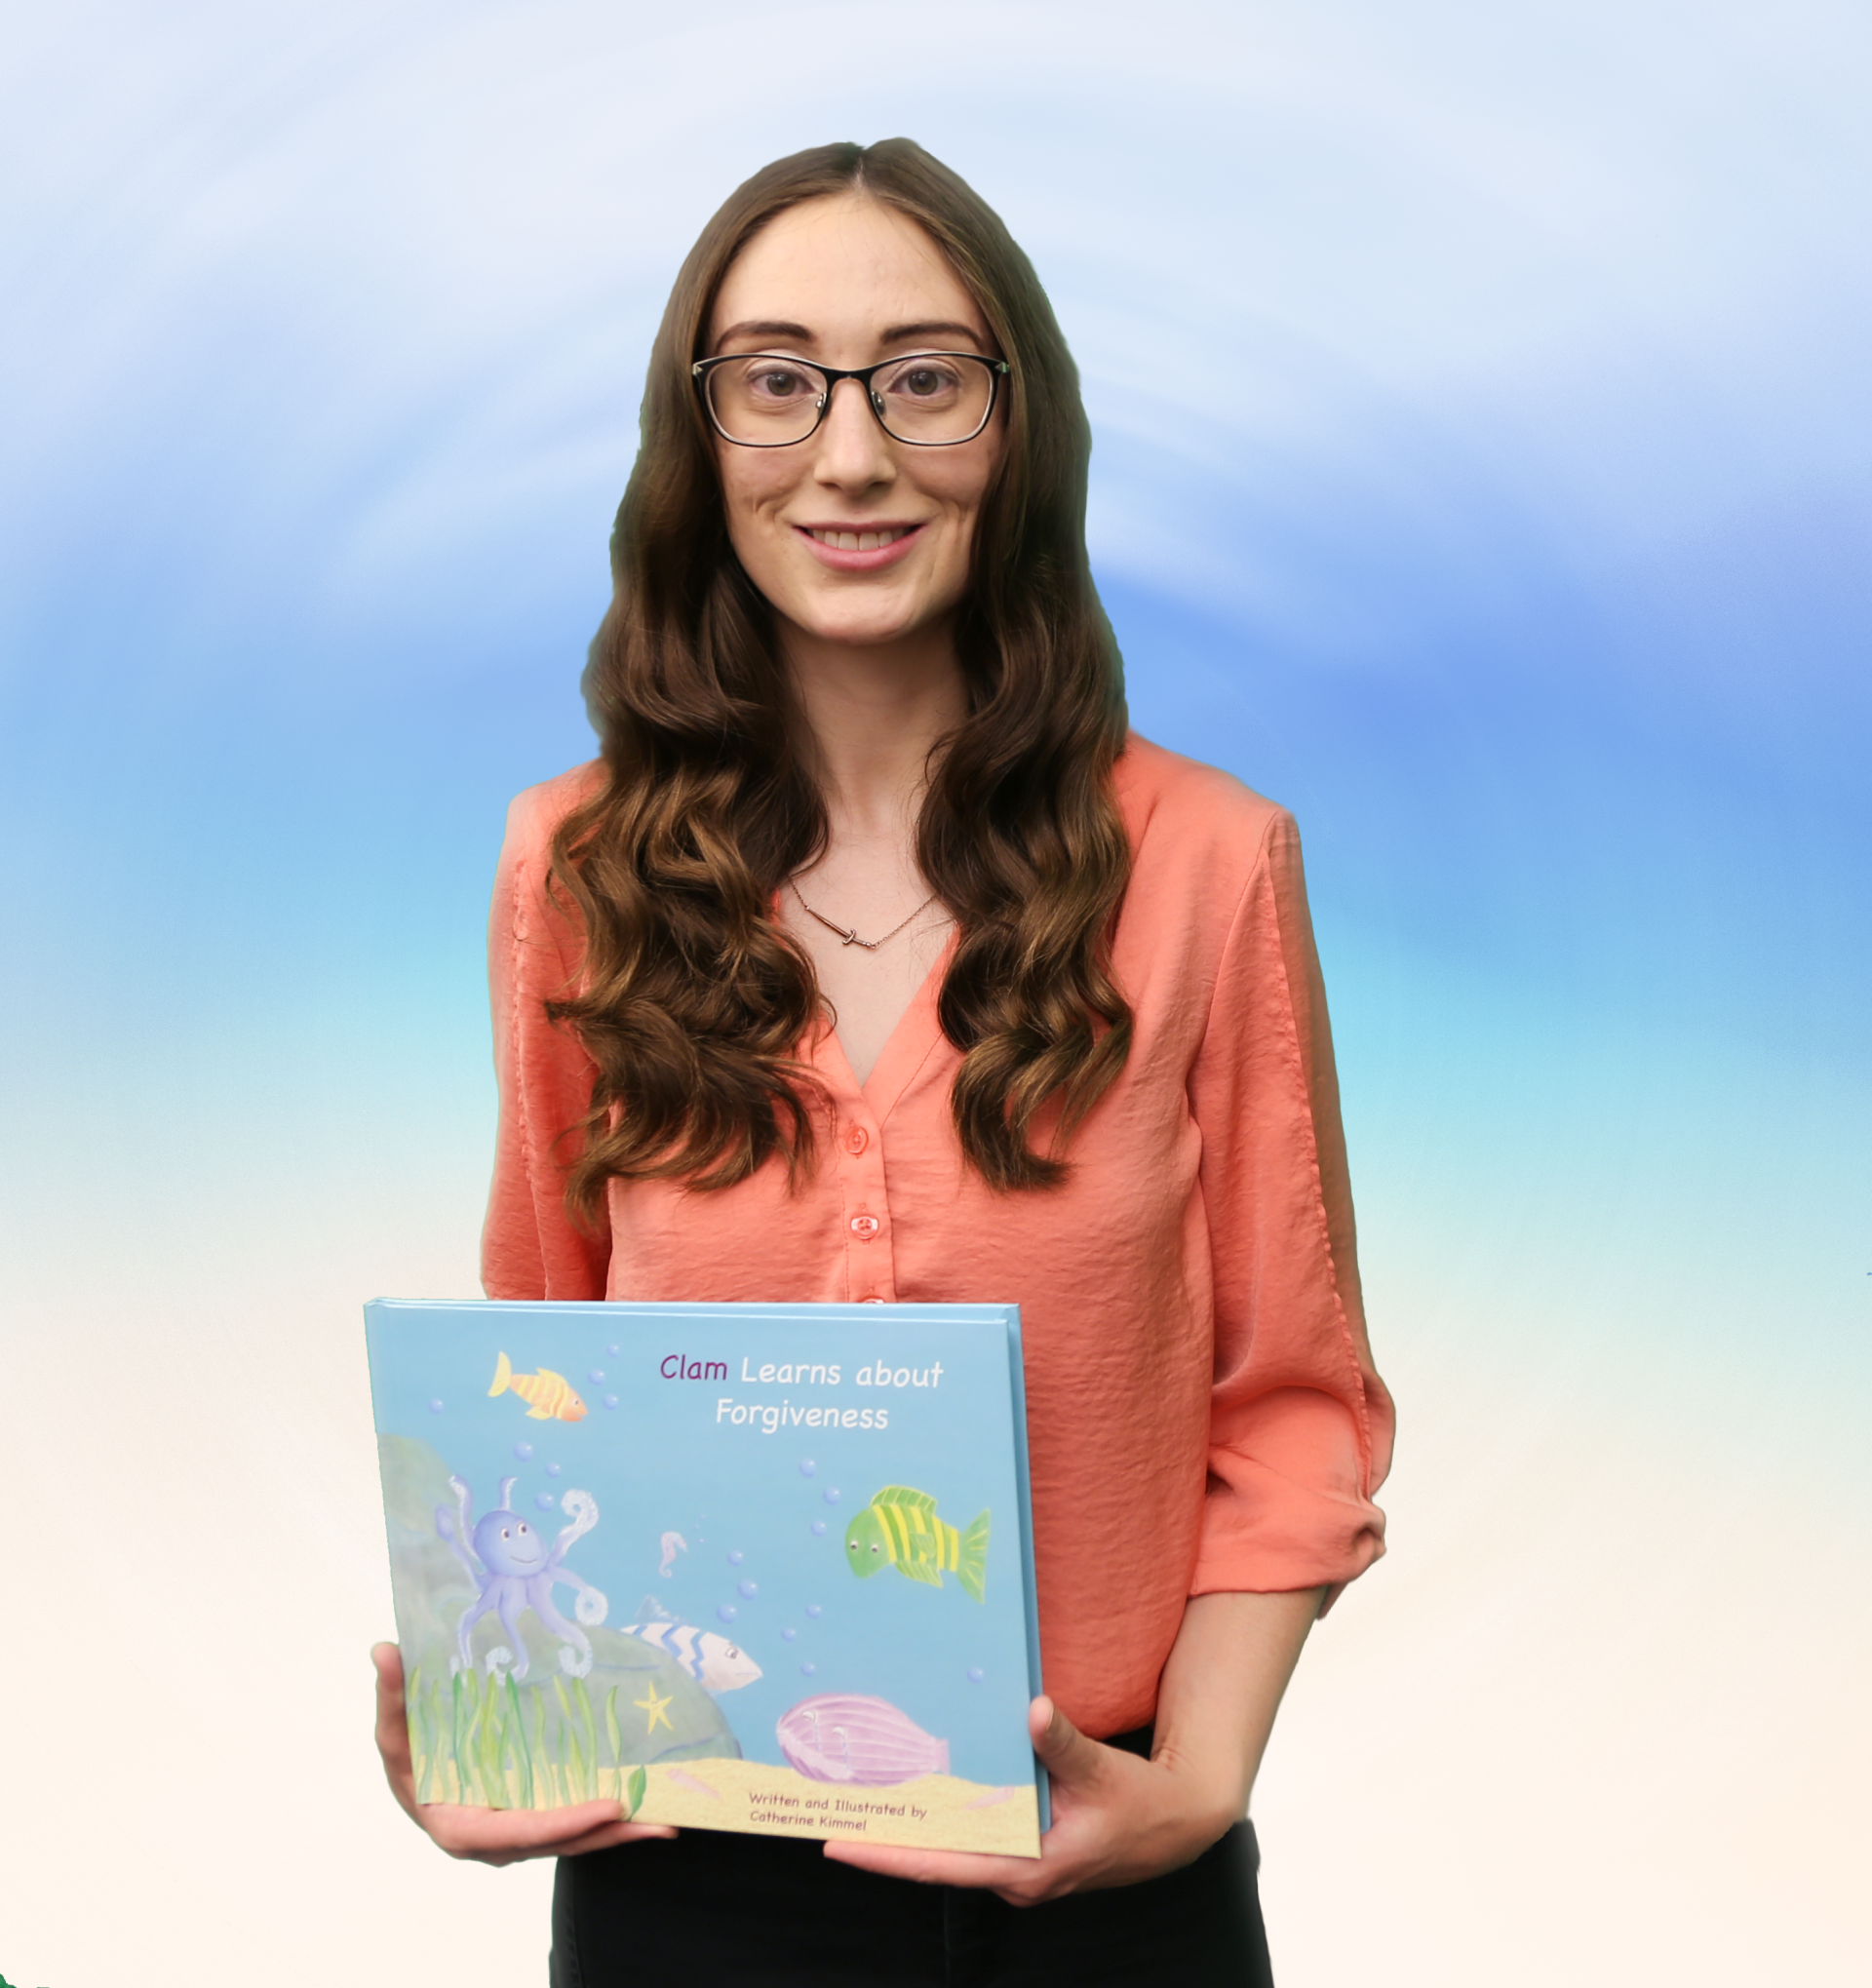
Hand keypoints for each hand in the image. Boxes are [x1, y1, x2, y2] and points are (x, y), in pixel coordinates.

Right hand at [372, 1643, 676, 1865]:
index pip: (514, 1832)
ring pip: (573, 1840)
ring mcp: (518, 1835)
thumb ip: (392, 1695)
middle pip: (556, 1841)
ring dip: (619, 1832)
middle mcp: (494, 1841)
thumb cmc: (407, 1756)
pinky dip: (610, 1822)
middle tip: (656, 1818)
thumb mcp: (394, 1730)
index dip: (560, 1823)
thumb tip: (385, 1648)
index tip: (605, 1806)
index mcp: (458, 1827)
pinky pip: (576, 1826)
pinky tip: (649, 1808)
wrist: (417, 1777)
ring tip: (667, 1820)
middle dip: (606, 1833)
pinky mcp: (537, 1820)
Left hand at [821, 1695, 1240, 1904]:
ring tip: (861, 1793)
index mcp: (1027, 1869)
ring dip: (911, 1822)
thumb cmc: (1141, 1807)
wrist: (1177, 1824)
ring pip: (951, 1845)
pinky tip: (919, 1784)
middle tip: (833, 1806)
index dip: (887, 1853)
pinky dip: (942, 1811)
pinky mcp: (1025, 1846)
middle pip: (934, 1857)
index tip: (839, 1841)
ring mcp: (1017, 1862)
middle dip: (884, 1835)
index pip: (941, 1864)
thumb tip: (1035, 1713)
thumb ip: (1065, 1745)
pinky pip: (971, 1832)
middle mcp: (1013, 1873)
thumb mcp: (1103, 1774)